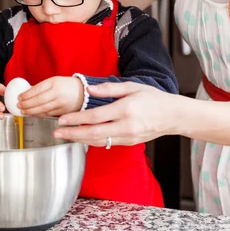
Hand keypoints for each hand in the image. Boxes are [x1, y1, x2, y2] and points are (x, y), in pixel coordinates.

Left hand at [18, 76, 83, 116]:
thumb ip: (42, 87)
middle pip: (38, 101)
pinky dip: (38, 114)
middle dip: (26, 104)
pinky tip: (33, 114)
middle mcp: (57, 93)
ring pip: (42, 109)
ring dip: (30, 111)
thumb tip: (27, 93)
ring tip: (23, 111)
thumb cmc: (67, 85)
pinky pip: (48, 114)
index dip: (26, 95)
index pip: (36, 89)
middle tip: (19, 106)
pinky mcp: (63, 111)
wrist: (83, 92)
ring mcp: (60, 103)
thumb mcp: (55, 80)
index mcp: (54, 82)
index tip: (19, 97)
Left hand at [53, 81, 175, 145]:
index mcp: (125, 109)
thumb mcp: (133, 86)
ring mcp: (128, 137)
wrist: (172, 115)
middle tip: (57, 132)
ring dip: (80, 140)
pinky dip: (92, 141)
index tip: (62, 119)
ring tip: (64, 136)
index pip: (95, 116)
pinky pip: (107, 143)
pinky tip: (82, 138)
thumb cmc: (153, 98)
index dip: (77, 119)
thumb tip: (89, 89)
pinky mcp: (129, 143)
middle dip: (73, 133)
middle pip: (94, 133)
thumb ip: (110, 88)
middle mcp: (126, 126)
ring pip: (99, 141)